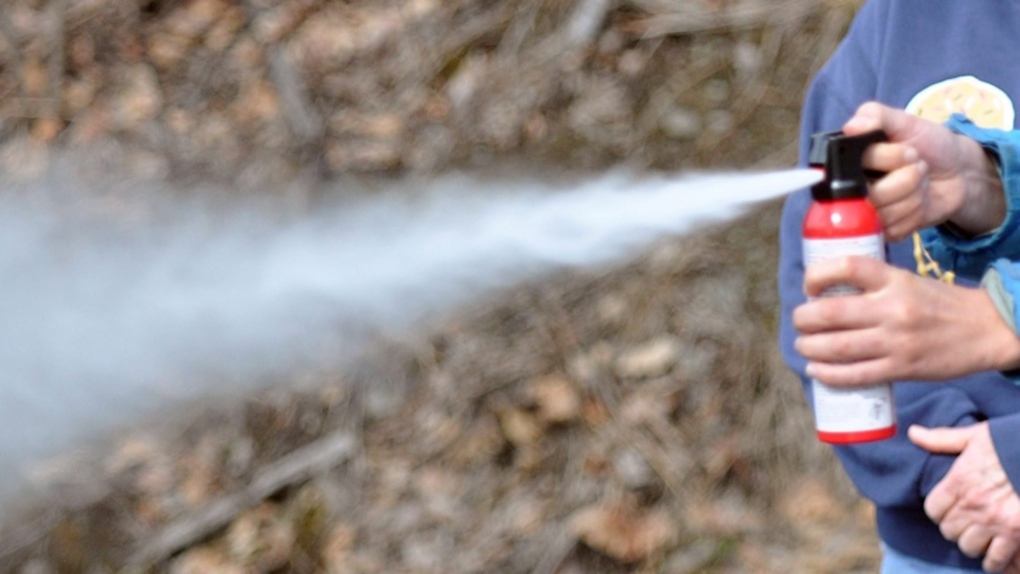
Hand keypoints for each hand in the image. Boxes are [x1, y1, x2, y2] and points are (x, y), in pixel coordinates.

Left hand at [793, 256, 1019, 386]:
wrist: (986, 329)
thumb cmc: (939, 303)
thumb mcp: (907, 280)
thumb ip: (872, 284)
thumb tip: (825, 294)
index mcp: (894, 279)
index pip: (846, 266)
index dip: (816, 275)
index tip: (808, 286)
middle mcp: (893, 308)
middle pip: (830, 313)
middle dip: (803, 319)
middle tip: (799, 321)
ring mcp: (896, 341)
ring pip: (837, 347)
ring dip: (809, 347)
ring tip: (803, 345)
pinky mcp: (902, 369)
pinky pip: (856, 375)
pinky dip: (828, 374)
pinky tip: (816, 370)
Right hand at [843, 102, 1004, 240]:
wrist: (959, 170)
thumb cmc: (929, 144)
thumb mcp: (905, 122)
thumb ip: (875, 116)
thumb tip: (851, 126)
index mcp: (850, 163)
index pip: (853, 169)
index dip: (887, 160)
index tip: (909, 151)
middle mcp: (853, 190)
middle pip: (871, 196)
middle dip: (907, 179)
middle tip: (919, 166)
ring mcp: (868, 214)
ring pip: (884, 215)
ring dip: (914, 197)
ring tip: (921, 183)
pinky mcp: (885, 232)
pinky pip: (894, 230)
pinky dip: (915, 214)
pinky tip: (920, 202)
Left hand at [910, 423, 1019, 572]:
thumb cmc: (1010, 442)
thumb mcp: (975, 435)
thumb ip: (942, 439)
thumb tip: (913, 433)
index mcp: (959, 481)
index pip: (933, 510)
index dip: (940, 511)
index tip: (948, 509)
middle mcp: (973, 505)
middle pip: (949, 531)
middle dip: (957, 528)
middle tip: (967, 523)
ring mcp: (995, 522)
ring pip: (969, 547)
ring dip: (974, 544)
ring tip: (982, 537)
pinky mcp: (1016, 534)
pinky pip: (996, 560)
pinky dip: (996, 561)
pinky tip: (998, 554)